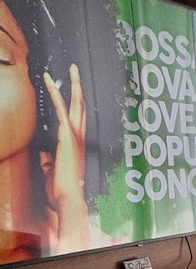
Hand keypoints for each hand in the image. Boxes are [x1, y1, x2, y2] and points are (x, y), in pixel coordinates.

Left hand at [39, 65, 90, 252]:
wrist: (68, 199)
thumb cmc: (62, 191)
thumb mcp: (52, 173)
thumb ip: (48, 161)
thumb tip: (42, 154)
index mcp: (76, 146)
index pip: (76, 120)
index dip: (74, 105)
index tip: (72, 92)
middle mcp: (79, 139)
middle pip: (81, 107)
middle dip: (79, 88)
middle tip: (77, 71)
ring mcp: (75, 136)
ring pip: (75, 104)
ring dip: (72, 85)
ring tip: (71, 69)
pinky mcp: (66, 136)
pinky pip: (60, 109)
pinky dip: (55, 94)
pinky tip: (50, 82)